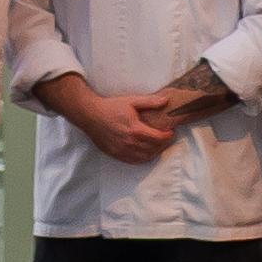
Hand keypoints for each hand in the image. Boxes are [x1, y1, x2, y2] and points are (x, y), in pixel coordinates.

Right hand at [58, 79, 179, 165]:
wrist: (90, 115)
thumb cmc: (111, 107)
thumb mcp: (131, 101)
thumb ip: (150, 102)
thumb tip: (166, 100)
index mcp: (135, 129)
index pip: (158, 138)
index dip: (167, 136)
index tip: (171, 131)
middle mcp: (130, 143)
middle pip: (154, 149)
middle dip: (163, 144)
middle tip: (167, 138)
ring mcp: (122, 150)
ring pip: (145, 157)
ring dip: (155, 152)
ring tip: (158, 145)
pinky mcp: (116, 154)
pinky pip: (134, 161)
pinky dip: (143, 158)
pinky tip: (146, 152)